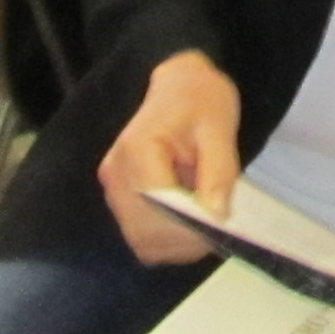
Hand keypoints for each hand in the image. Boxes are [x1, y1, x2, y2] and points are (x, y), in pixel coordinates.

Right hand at [102, 54, 245, 261]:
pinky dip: (169, 241)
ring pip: (143, 241)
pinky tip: (191, 223)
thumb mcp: (219, 128)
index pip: (157, 203)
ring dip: (178, 243)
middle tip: (218, 225)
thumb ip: (219, 171)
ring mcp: (114, 190)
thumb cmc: (200, 102)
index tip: (221, 222)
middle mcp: (116, 174)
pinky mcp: (121, 202)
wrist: (180, 90)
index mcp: (136, 149)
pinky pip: (143, 238)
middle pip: (146, 230)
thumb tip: (216, 215)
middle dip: (186, 238)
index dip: (190, 223)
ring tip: (205, 222)